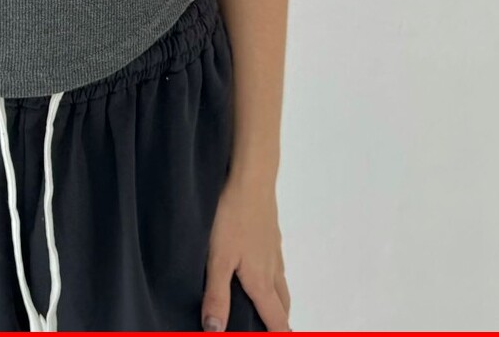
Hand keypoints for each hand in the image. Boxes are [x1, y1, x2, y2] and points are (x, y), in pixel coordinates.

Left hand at [200, 172, 290, 331]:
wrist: (251, 178)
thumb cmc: (232, 217)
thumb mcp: (218, 258)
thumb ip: (216, 294)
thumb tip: (216, 330)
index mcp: (260, 280)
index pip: (276, 318)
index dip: (280, 333)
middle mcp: (272, 267)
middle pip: (282, 303)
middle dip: (280, 319)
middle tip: (274, 327)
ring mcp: (274, 248)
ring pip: (281, 281)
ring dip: (277, 297)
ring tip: (267, 304)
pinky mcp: (271, 231)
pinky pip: (276, 260)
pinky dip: (273, 274)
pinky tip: (260, 263)